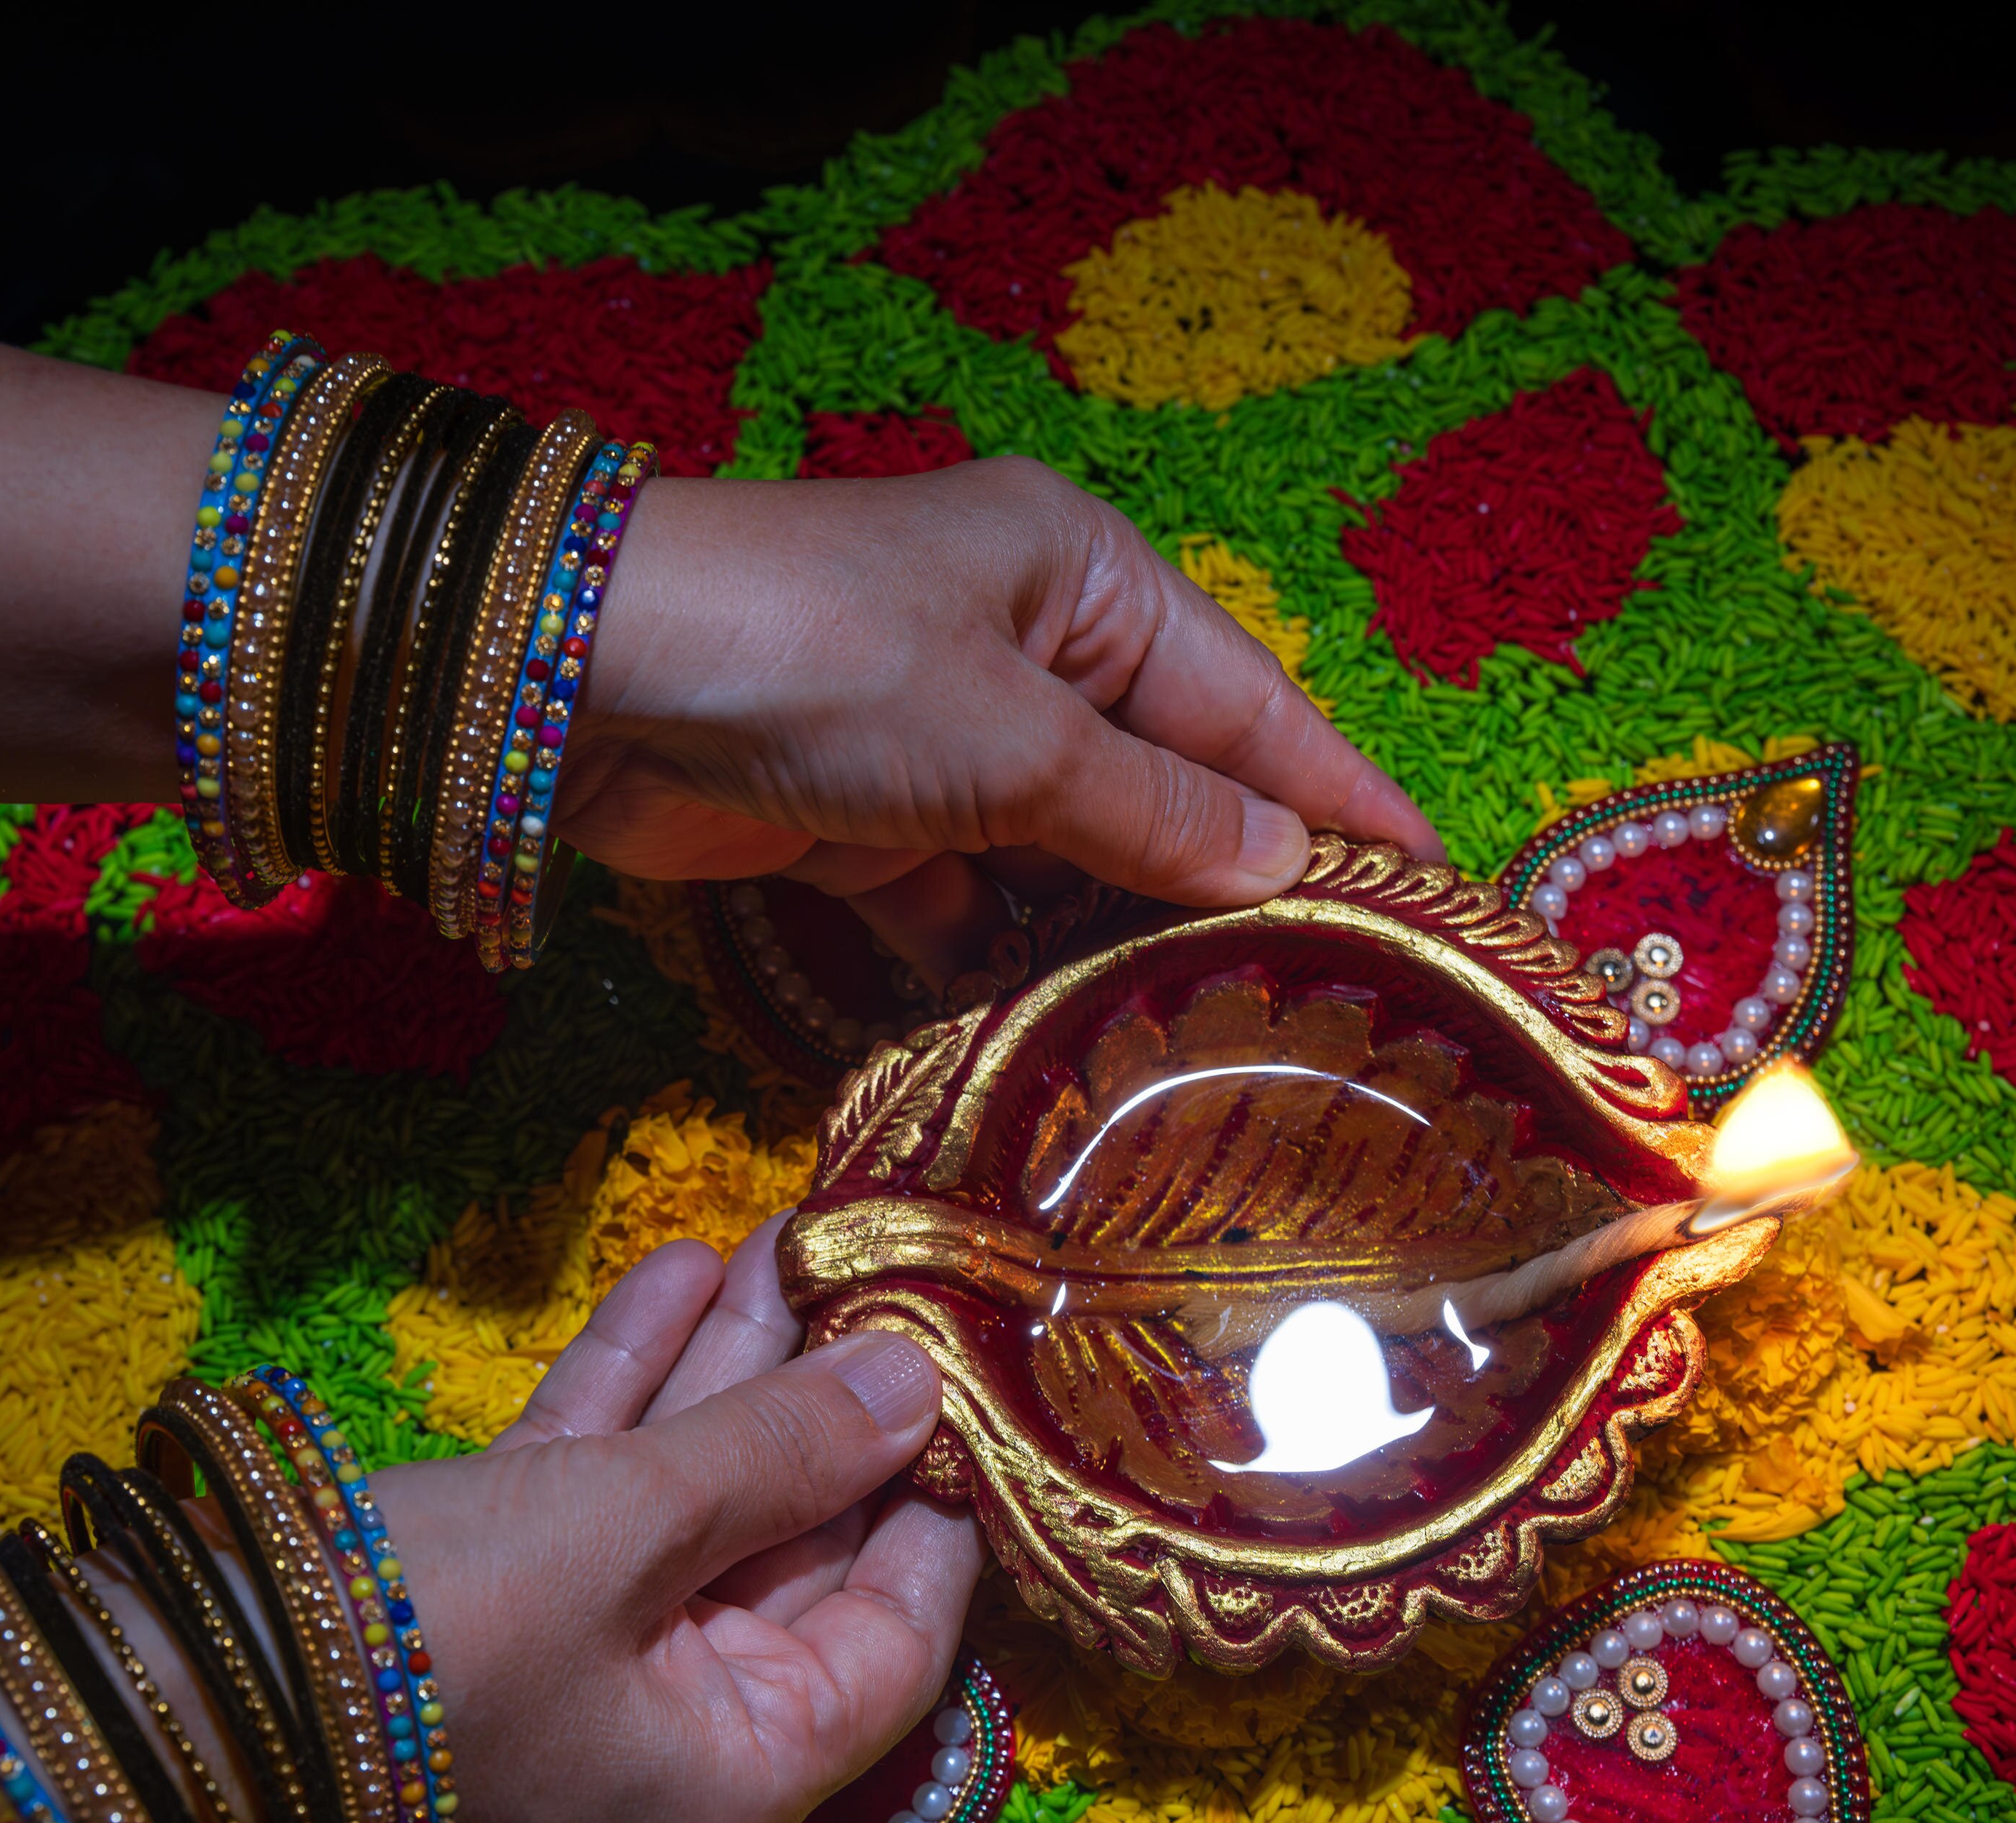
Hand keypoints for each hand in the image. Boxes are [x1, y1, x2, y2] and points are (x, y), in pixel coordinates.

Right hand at [369, 1223, 976, 1822]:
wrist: (175, 1682)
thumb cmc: (435, 1632)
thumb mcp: (632, 1527)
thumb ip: (779, 1451)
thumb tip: (911, 1390)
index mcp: (737, 1770)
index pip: (895, 1639)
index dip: (931, 1504)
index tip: (964, 1381)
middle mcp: (673, 1728)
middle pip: (792, 1550)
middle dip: (823, 1402)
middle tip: (875, 1274)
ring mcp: (582, 1660)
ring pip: (691, 1496)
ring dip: (733, 1365)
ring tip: (790, 1234)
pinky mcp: (493, 1591)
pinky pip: (596, 1481)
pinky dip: (636, 1382)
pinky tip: (682, 1266)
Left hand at [558, 454, 1447, 983]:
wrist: (578, 679)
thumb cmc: (823, 660)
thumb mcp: (1015, 738)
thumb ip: (1154, 815)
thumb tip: (1287, 870)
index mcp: (1088, 580)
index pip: (1255, 708)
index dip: (1345, 804)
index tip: (1437, 898)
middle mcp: (1029, 647)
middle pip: (1169, 787)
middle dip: (1235, 891)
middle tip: (1339, 1007)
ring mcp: (941, 734)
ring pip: (1069, 858)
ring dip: (1118, 943)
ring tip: (1218, 1049)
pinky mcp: (861, 818)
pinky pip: (968, 904)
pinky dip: (1001, 963)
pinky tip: (1061, 1043)